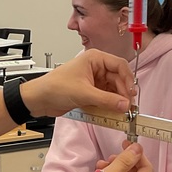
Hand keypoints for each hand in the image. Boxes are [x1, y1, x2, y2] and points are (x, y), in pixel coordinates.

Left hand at [19, 49, 133, 117]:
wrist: (39, 100)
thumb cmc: (54, 87)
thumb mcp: (84, 94)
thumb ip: (107, 100)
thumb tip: (125, 105)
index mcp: (94, 58)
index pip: (119, 65)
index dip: (128, 80)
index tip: (131, 94)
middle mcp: (96, 67)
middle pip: (118, 79)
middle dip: (123, 93)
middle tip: (128, 107)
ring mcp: (94, 80)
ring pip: (113, 89)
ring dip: (117, 100)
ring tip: (122, 111)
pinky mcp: (90, 92)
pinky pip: (105, 97)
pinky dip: (110, 104)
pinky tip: (113, 112)